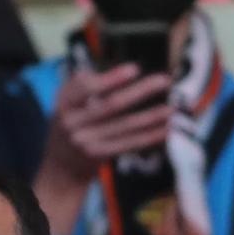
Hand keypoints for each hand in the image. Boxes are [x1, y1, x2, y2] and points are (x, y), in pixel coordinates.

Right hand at [40, 63, 173, 183]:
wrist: (61, 165)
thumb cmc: (72, 122)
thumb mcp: (68, 101)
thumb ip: (85, 85)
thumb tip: (120, 69)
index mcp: (65, 102)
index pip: (85, 87)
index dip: (111, 78)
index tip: (134, 69)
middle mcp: (73, 123)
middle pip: (111, 105)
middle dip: (140, 92)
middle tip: (163, 80)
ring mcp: (86, 142)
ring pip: (125, 126)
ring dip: (152, 116)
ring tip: (172, 107)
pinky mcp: (99, 156)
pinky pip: (129, 144)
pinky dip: (149, 136)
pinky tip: (166, 128)